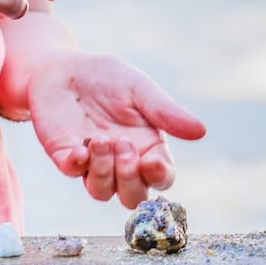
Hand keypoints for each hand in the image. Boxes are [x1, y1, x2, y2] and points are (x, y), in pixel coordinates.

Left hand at [26, 51, 206, 207]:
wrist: (64, 66)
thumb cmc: (107, 77)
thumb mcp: (140, 89)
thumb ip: (166, 111)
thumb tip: (201, 131)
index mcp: (147, 147)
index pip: (161, 177)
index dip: (159, 176)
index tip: (152, 162)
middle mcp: (120, 162)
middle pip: (133, 197)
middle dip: (130, 179)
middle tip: (123, 145)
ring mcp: (91, 162)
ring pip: (102, 192)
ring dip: (104, 171)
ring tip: (101, 139)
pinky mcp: (64, 154)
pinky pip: (71, 172)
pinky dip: (76, 165)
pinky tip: (79, 149)